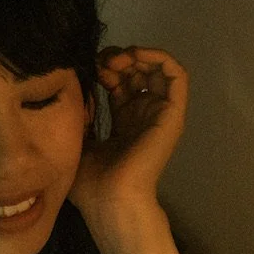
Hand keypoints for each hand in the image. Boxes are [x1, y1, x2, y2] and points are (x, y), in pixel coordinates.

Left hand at [72, 46, 187, 224]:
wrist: (109, 199)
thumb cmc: (91, 181)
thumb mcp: (78, 139)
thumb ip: (81, 112)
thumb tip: (77, 86)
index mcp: (124, 122)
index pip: (120, 82)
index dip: (104, 67)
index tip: (87, 68)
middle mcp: (143, 114)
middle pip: (138, 71)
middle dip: (118, 57)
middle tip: (100, 60)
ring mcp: (159, 114)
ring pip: (158, 69)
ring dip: (137, 54)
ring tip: (116, 59)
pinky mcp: (172, 114)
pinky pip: (177, 76)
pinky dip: (159, 57)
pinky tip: (135, 56)